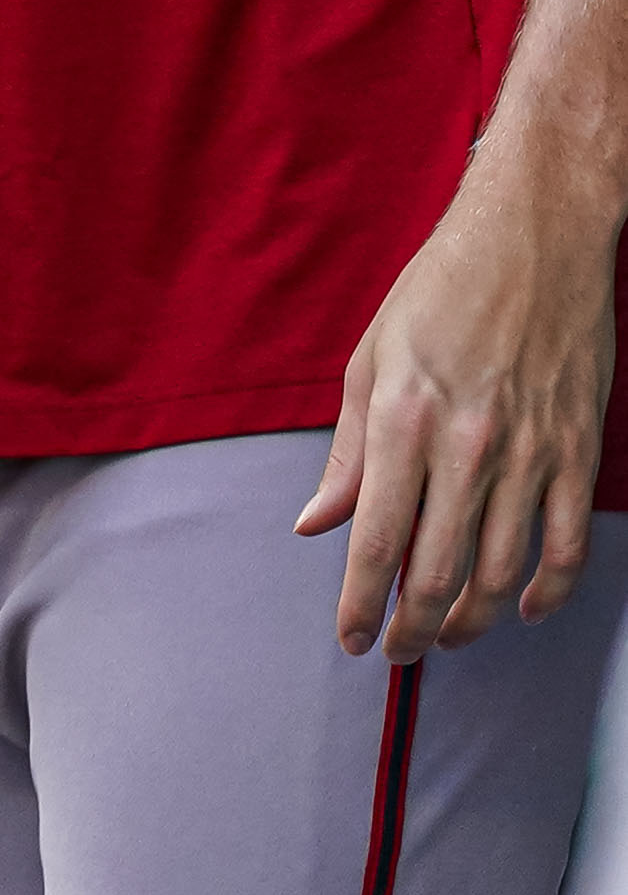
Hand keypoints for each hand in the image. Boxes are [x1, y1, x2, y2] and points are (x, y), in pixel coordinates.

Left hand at [297, 132, 616, 658]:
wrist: (534, 239)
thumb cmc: (439, 291)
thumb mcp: (370, 360)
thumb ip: (346, 454)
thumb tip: (316, 525)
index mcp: (402, 421)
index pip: (374, 541)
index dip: (361, 604)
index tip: (352, 640)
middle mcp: (466, 446)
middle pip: (436, 570)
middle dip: (411, 628)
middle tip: (397, 655)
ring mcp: (530, 452)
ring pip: (501, 570)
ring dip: (470, 618)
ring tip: (445, 636)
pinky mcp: (577, 451)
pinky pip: (567, 543)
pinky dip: (547, 590)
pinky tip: (522, 609)